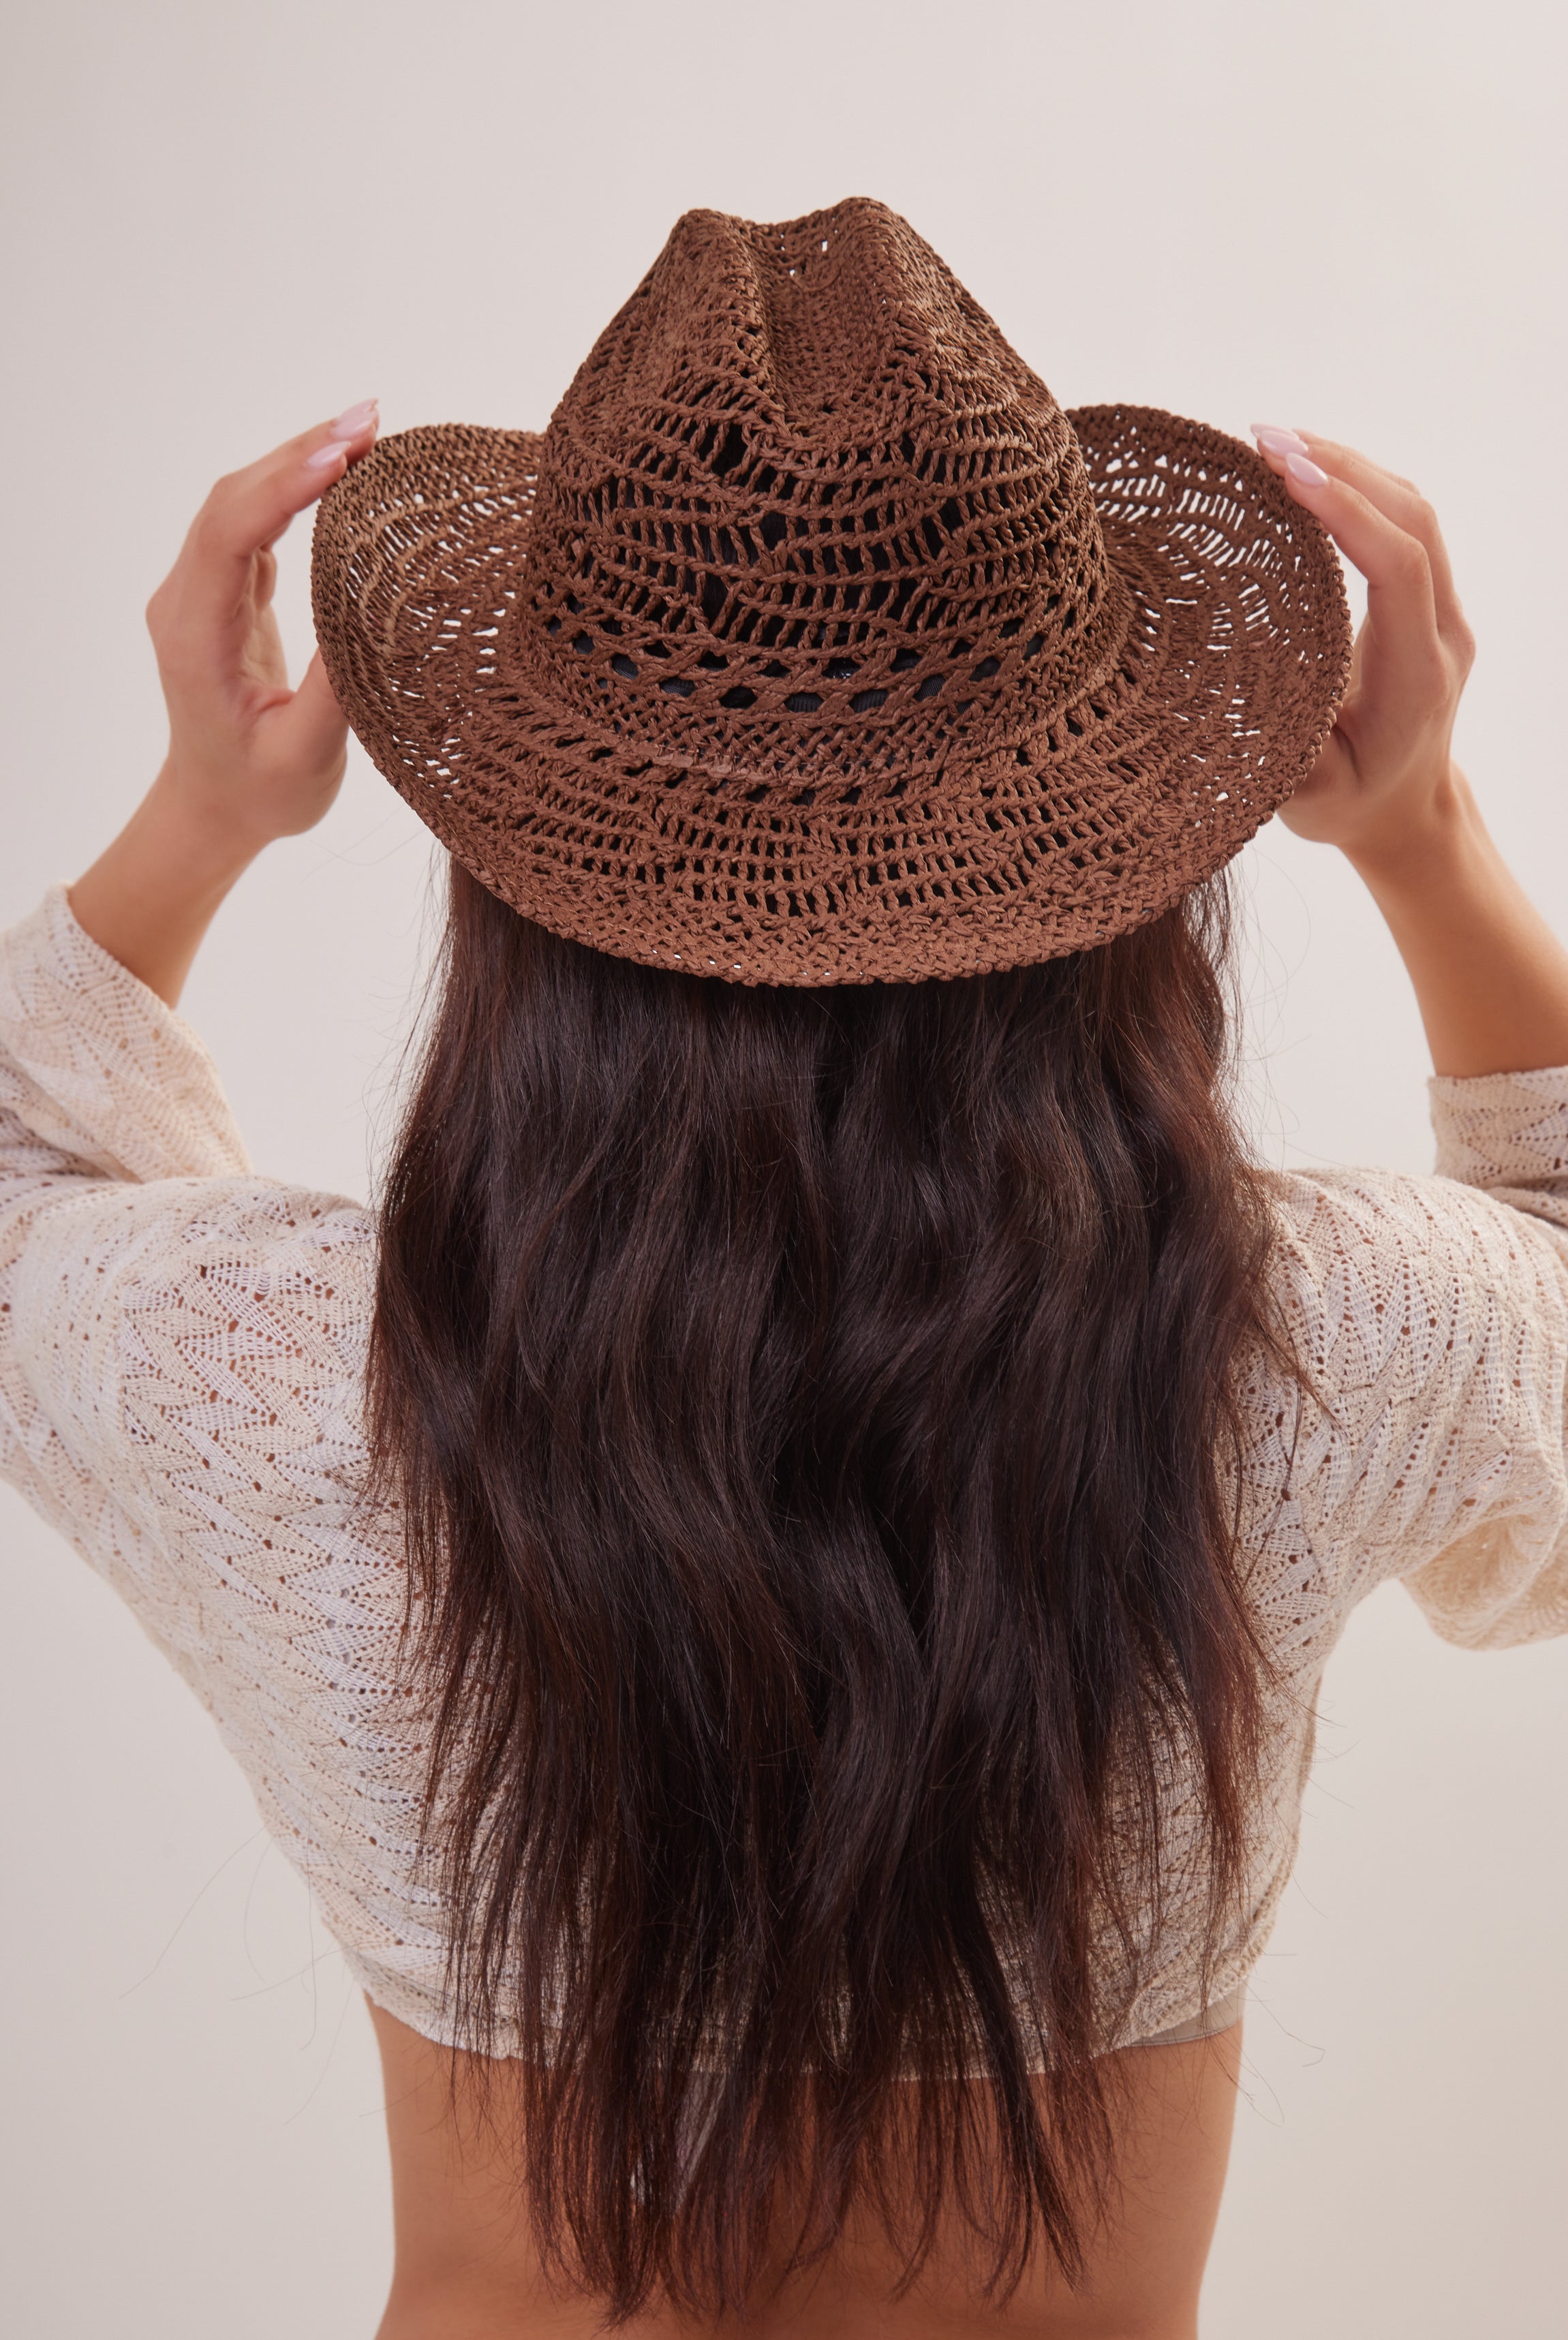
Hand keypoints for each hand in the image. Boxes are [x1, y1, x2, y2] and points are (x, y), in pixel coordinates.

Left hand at [69, 404, 379, 1005]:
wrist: (215, 811)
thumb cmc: (261, 793)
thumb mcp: (305, 754)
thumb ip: (335, 687)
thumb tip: (376, 610)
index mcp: (196, 635)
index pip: (231, 534)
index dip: (285, 486)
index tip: (344, 456)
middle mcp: (187, 600)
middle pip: (234, 499)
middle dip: (300, 453)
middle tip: (371, 419)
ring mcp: (203, 592)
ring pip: (244, 502)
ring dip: (301, 461)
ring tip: (366, 430)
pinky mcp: (227, 593)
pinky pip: (257, 523)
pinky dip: (299, 489)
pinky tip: (343, 470)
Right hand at [1249, 426, 1475, 875]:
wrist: (1409, 811)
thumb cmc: (1354, 807)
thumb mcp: (1315, 801)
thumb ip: (1289, 756)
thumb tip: (1245, 696)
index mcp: (1418, 673)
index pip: (1399, 565)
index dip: (1346, 512)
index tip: (1285, 475)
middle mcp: (1442, 630)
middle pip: (1412, 517)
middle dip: (1341, 467)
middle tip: (1264, 439)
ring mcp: (1441, 608)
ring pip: (1412, 509)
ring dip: (1347, 466)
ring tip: (1273, 442)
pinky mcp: (1424, 599)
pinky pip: (1401, 522)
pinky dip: (1354, 486)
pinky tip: (1303, 472)